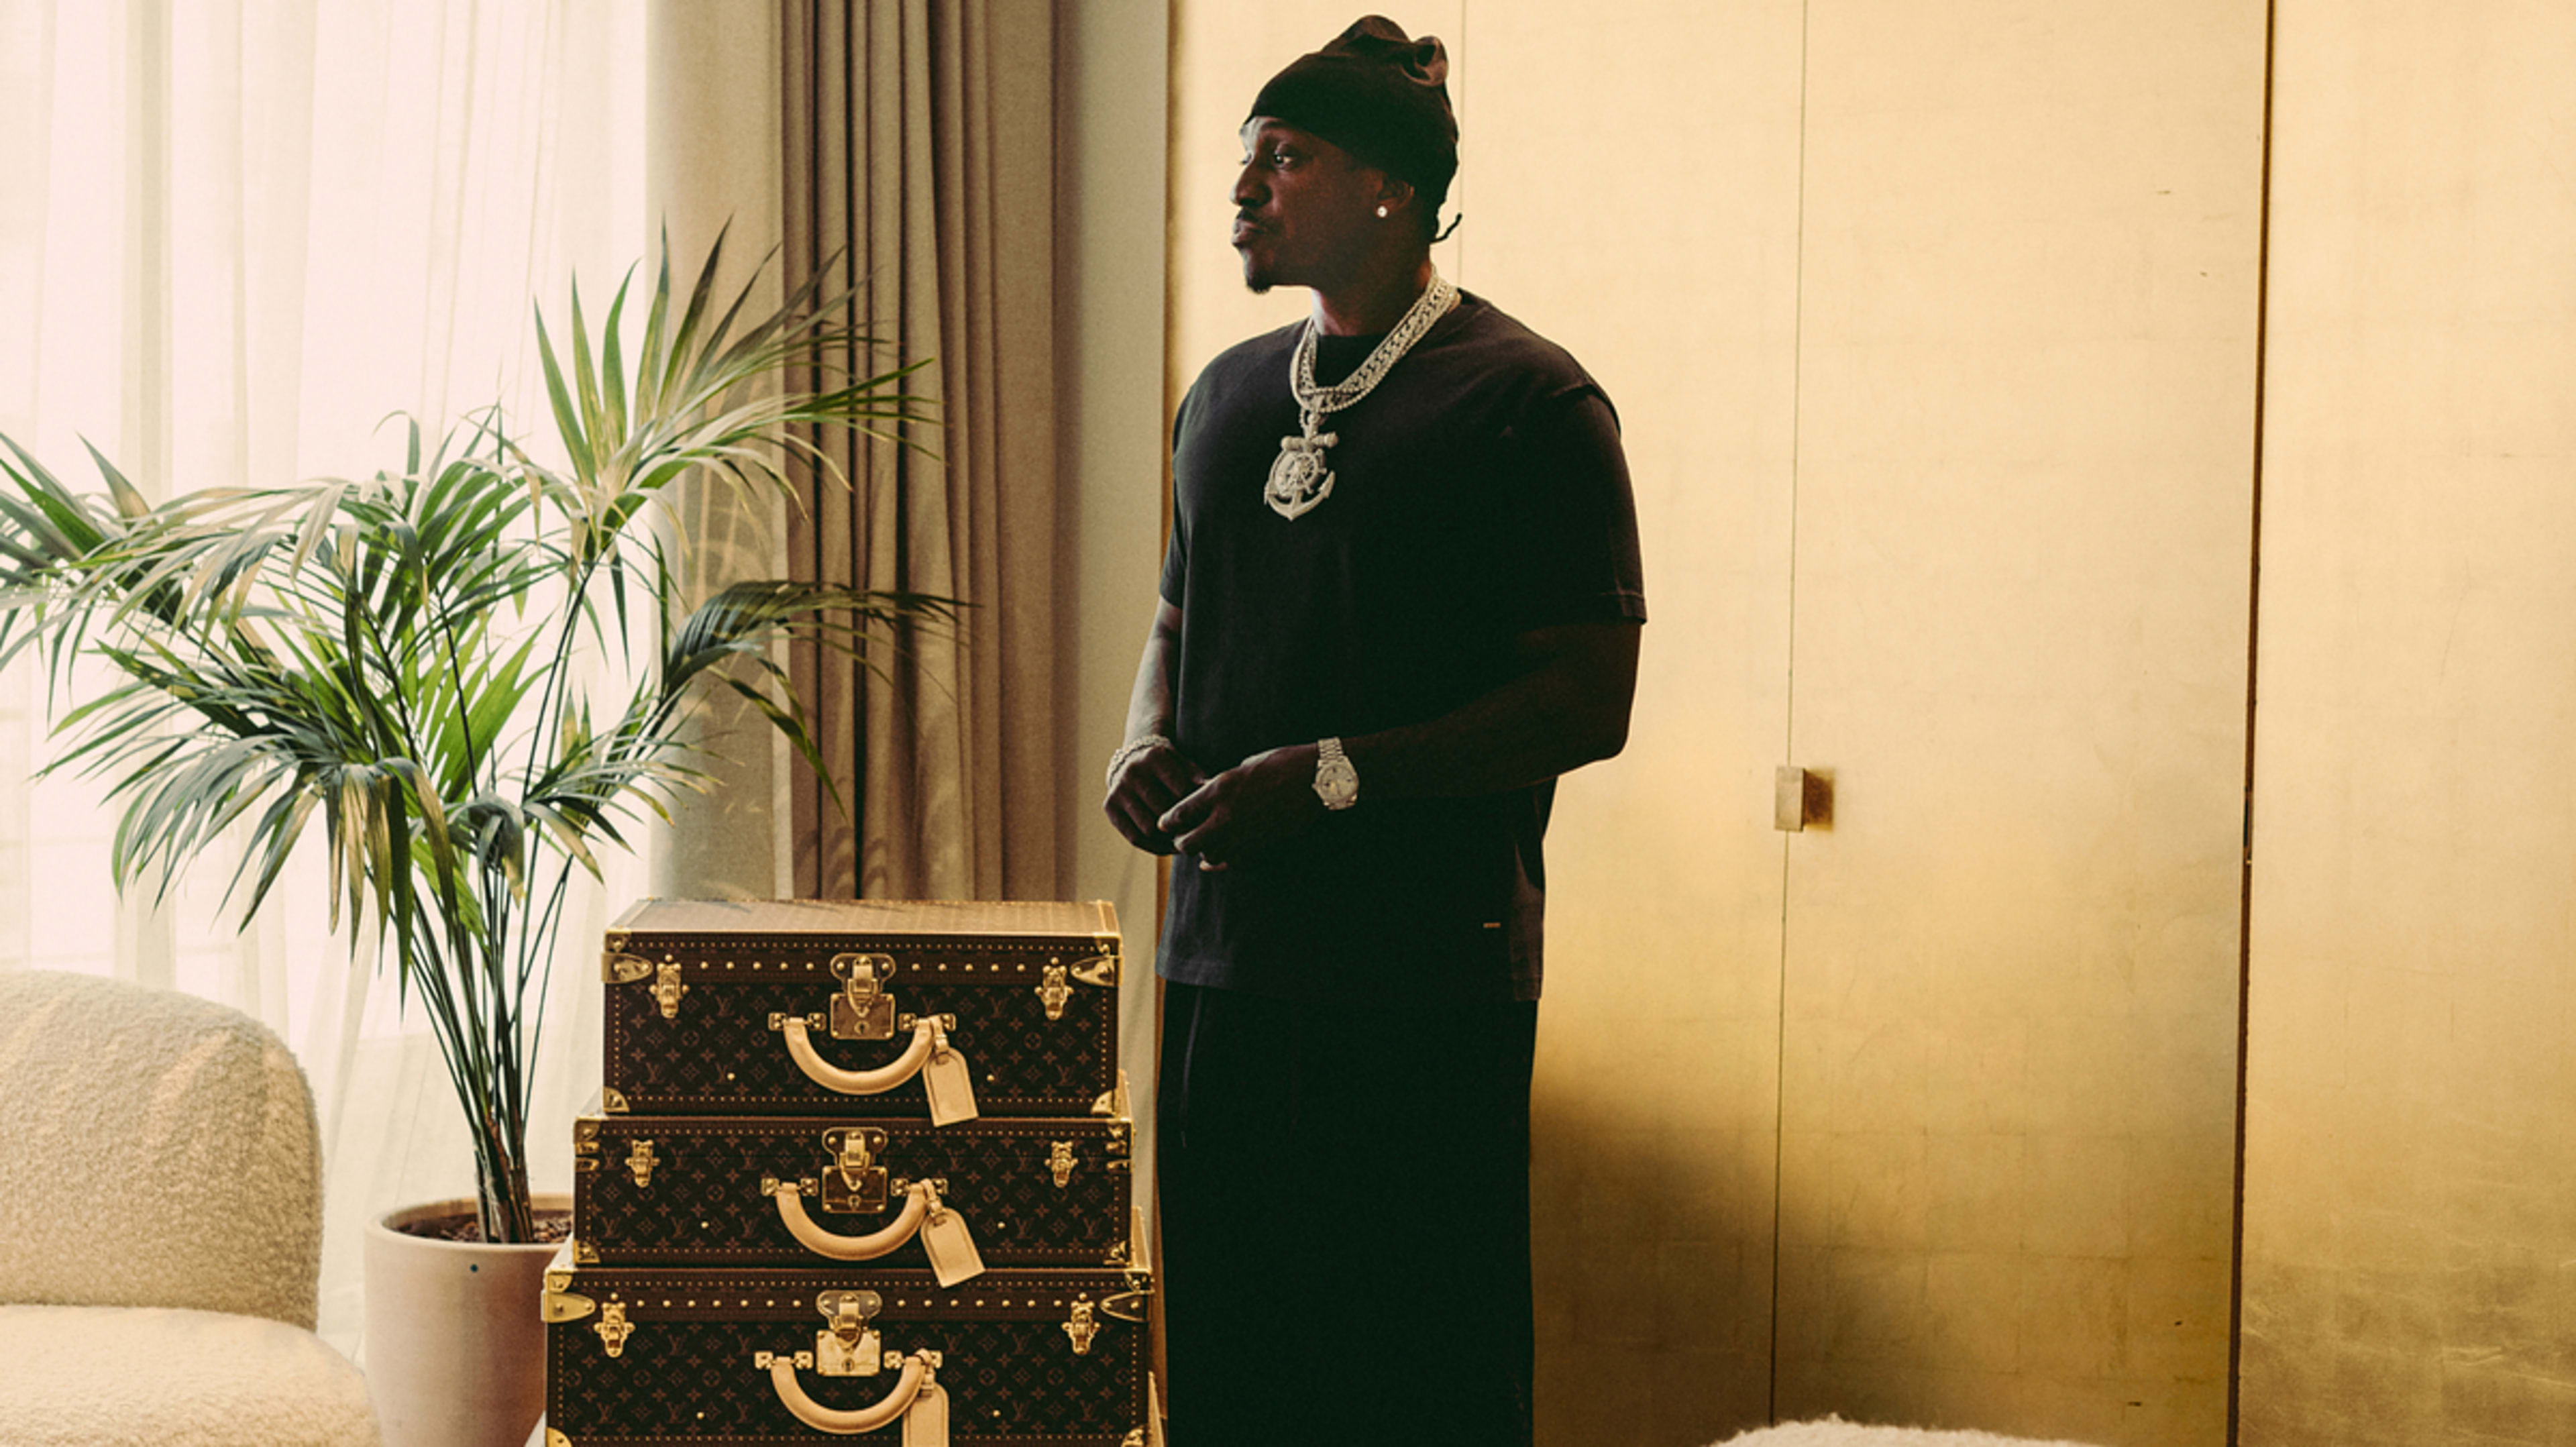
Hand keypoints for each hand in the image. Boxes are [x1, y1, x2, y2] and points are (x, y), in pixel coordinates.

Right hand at [1104, 738, 1205, 854]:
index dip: (1195, 809)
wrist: (1132, 760)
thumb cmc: (1168, 767)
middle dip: (1181, 827)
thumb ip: (1198, 779)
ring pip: (1148, 828)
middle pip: (1163, 812)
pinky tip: (1168, 847)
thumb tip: (1213, 794)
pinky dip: (1153, 847)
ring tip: (1184, 843)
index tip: (1206, 820)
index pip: (1180, 791)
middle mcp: (1133, 771)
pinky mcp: (1109, 806)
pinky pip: (1134, 837)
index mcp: (1155, 756)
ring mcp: (1118, 789)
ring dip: (1168, 841)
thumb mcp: (1184, 765)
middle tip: (1197, 837)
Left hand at [1158, 743, 1324, 869]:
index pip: (1179, 814)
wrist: (1315, 779)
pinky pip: (1229, 862)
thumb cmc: (1281, 763)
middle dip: (1180, 841)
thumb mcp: (1242, 767)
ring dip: (1200, 851)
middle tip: (1179, 836)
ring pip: (1207, 856)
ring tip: (1200, 844)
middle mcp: (1227, 815)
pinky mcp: (1259, 845)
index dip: (1167, 821)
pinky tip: (1210, 861)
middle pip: (1187, 843)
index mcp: (1219, 790)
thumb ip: (1221, 785)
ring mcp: (1243, 834)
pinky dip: (1216, 863)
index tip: (1165, 822)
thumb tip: (1206, 796)